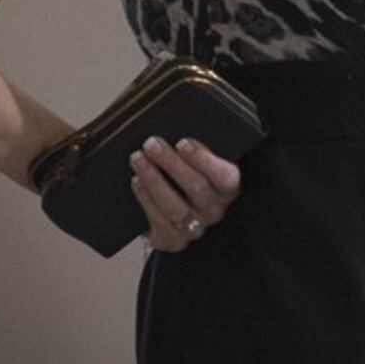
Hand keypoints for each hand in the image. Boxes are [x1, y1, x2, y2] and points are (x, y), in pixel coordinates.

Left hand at [132, 138, 241, 252]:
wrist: (172, 212)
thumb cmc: (187, 178)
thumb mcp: (196, 162)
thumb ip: (192, 149)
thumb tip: (171, 123)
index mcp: (228, 188)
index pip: (225, 176)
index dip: (204, 160)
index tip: (183, 142)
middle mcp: (214, 210)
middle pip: (196, 188)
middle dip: (171, 163)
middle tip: (151, 144)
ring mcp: (194, 228)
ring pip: (175, 207)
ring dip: (154, 180)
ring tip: (138, 159)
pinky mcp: (173, 240)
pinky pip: (159, 222)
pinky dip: (146, 200)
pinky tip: (137, 182)